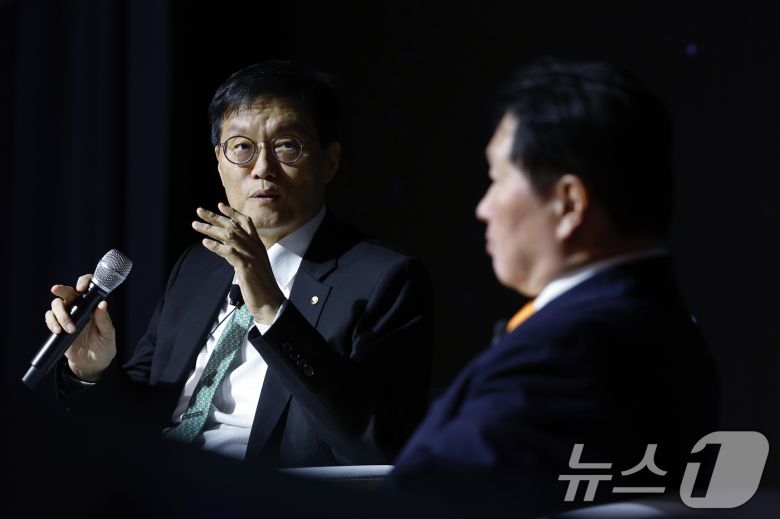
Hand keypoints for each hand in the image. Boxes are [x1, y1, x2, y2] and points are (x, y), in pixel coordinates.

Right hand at [44, 274, 115, 380]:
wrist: (92, 364)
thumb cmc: (104, 346)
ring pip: (57, 305)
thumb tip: (102, 303)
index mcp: (93, 307)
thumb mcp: (108, 334)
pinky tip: (58, 331)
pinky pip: (50, 318)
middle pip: (67, 293)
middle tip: (57, 289)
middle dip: (61, 289)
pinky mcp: (59, 327)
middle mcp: (80, 309)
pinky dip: (51, 322)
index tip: (81, 287)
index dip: (83, 282)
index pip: (88, 288)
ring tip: (69, 329)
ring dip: (60, 314)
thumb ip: (104, 320)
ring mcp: (68, 317)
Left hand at [193, 203, 284, 323]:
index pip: (246, 223)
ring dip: (211, 229)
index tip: (219, 205)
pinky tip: (206, 243)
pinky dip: (216, 247)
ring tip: (196, 225)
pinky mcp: (246, 267)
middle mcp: (255, 247)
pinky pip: (229, 252)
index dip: (233, 213)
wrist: (270, 302)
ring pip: (230, 236)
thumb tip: (228, 247)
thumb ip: (241, 253)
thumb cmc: (260, 285)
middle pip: (233, 226)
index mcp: (258, 245)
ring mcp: (251, 256)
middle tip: (199, 211)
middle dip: (215, 217)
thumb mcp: (252, 264)